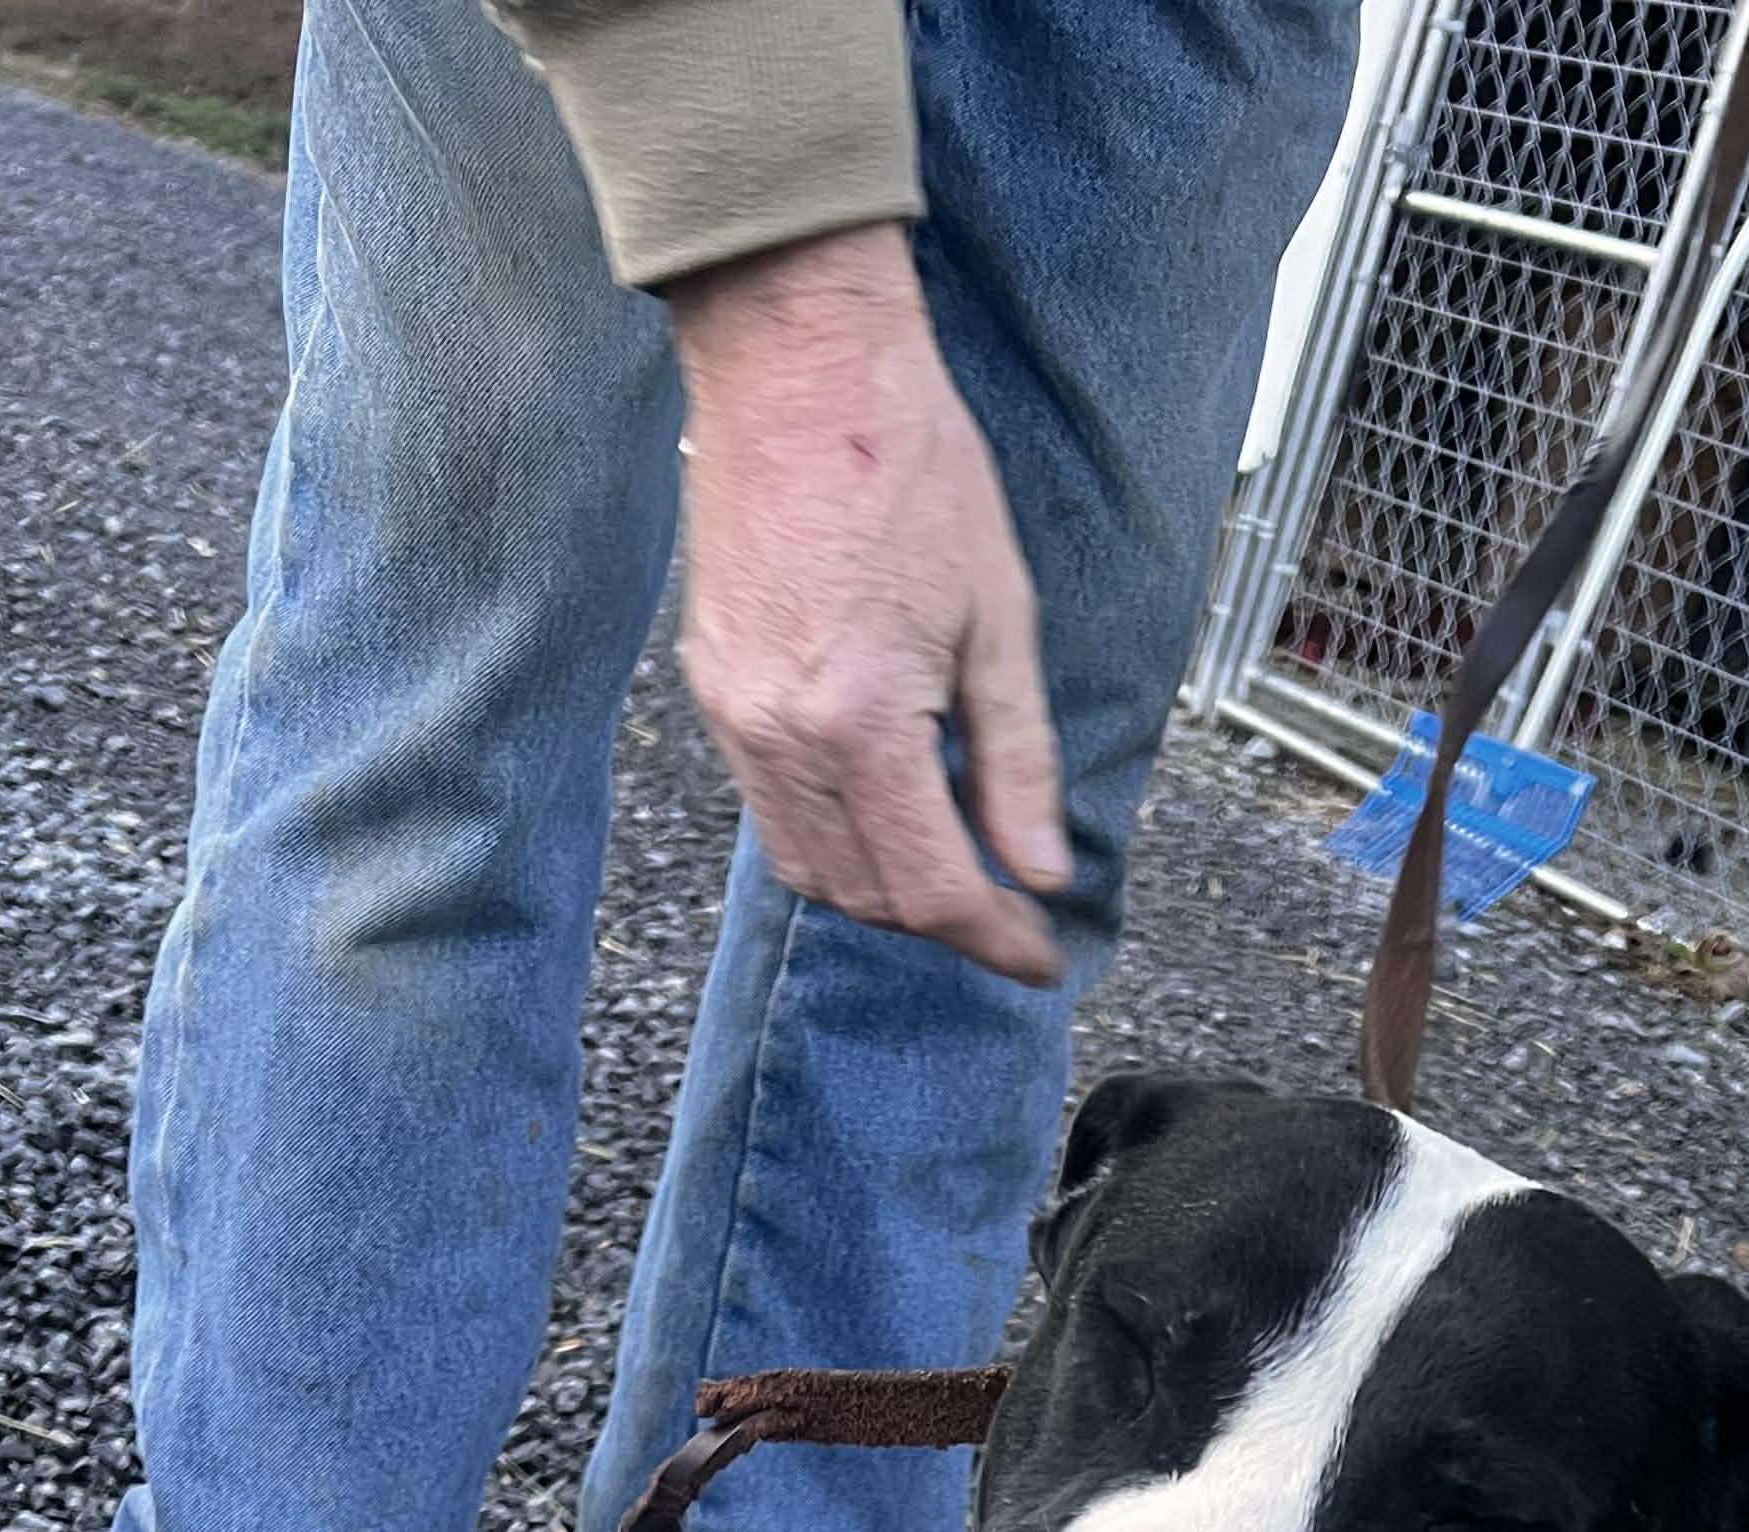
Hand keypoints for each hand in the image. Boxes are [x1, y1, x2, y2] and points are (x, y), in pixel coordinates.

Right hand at [667, 224, 1067, 985]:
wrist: (796, 359)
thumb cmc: (911, 461)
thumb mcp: (1000, 615)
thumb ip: (1017, 760)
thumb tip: (1037, 871)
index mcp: (860, 720)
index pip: (928, 887)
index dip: (992, 940)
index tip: (1037, 956)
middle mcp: (780, 734)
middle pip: (861, 895)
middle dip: (938, 918)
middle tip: (1005, 909)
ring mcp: (732, 713)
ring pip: (806, 866)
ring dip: (879, 885)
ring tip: (947, 860)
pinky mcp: (710, 685)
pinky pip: (769, 804)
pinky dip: (830, 830)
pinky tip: (882, 796)